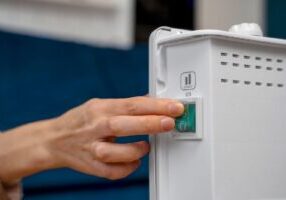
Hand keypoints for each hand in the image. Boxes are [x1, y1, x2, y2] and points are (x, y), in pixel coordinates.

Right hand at [46, 97, 183, 179]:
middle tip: (171, 122)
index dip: (156, 106)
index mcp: (100, 108)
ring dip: (137, 150)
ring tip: (147, 146)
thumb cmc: (81, 121)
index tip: (174, 107)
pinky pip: (112, 172)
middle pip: (125, 124)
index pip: (132, 104)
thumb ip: (125, 106)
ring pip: (117, 152)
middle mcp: (95, 126)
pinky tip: (134, 161)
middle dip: (151, 123)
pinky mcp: (90, 165)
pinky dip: (128, 168)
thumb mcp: (100, 106)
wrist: (53, 140)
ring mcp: (91, 147)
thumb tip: (153, 104)